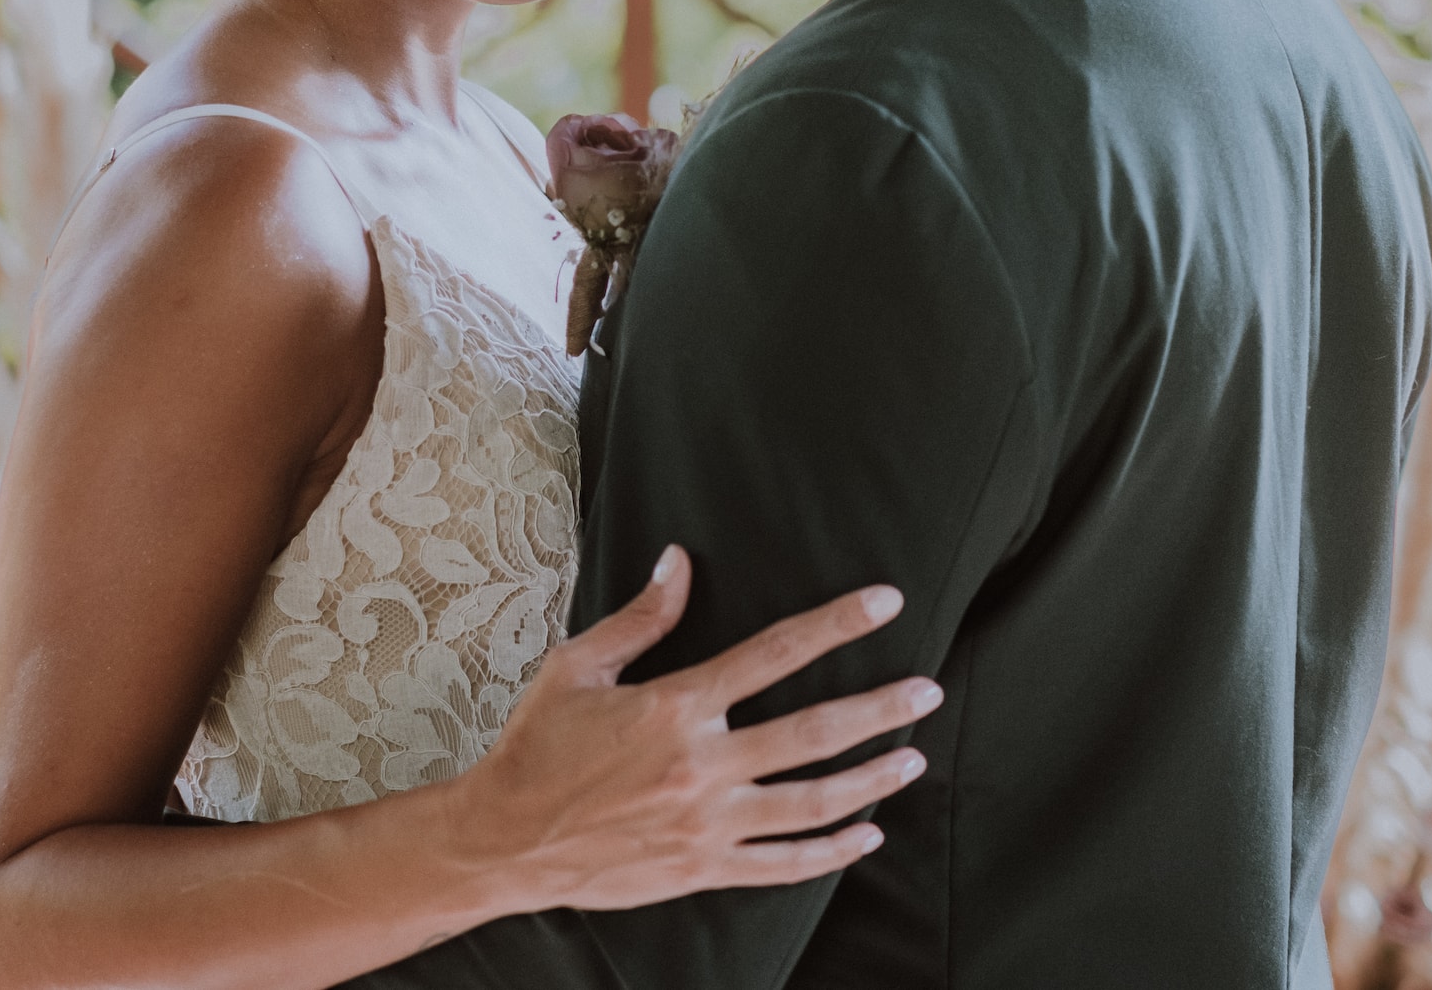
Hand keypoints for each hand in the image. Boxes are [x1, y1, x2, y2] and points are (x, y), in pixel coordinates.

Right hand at [447, 547, 941, 912]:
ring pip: (811, 802)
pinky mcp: (703, 869)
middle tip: (927, 691)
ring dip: (871, 780)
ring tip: (913, 760)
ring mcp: (707, 824)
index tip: (884, 603)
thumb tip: (681, 562)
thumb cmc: (538, 746)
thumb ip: (641, 618)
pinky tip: (868, 834)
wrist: (504, 839)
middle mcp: (702, 765)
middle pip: (813, 733)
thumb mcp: (578, 667)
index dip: (836, 624)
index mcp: (675, 706)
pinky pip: (783, 865)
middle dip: (879, 709)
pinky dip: (832, 852)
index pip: (774, 654)